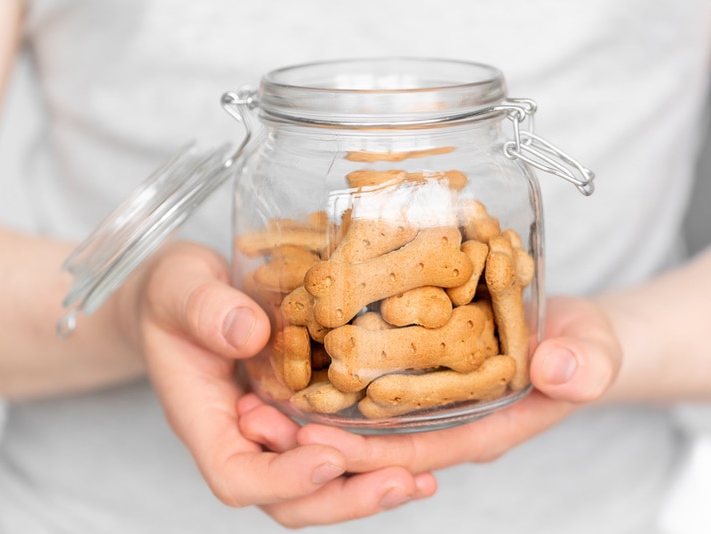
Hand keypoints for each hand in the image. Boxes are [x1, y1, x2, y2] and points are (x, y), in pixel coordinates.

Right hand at [131, 241, 434, 527]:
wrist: (186, 296)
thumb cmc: (174, 295)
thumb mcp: (178, 288)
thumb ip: (204, 309)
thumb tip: (249, 331)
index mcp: (206, 419)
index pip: (236, 475)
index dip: (282, 479)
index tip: (326, 457)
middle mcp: (247, 437)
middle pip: (295, 498)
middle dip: (350, 495)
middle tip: (404, 478)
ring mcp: (280, 430)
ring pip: (328, 482)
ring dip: (379, 481)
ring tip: (429, 472)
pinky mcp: (306, 411)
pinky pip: (344, 447)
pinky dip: (386, 451)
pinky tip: (428, 448)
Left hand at [239, 295, 620, 489]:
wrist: (570, 329)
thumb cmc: (584, 345)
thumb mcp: (594, 348)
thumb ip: (584, 364)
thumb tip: (558, 368)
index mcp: (477, 433)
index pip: (411, 454)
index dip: (363, 455)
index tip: (313, 441)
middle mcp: (439, 425)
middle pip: (369, 446)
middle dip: (314, 443)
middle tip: (260, 420)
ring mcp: (421, 402)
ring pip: (355, 421)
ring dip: (306, 415)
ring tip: (255, 399)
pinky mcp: (409, 373)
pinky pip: (361, 387)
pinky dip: (325, 381)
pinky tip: (287, 360)